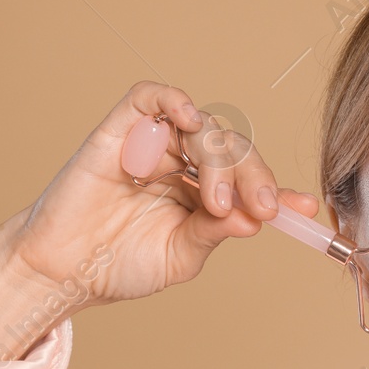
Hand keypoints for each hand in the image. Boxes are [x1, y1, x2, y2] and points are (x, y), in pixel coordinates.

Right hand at [0, 82, 320, 365]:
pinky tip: (191, 120)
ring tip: (214, 201)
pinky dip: (174, 101)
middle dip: (254, 178)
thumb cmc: (117, 265)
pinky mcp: (121, 130)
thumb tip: (252, 217)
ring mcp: (153, 145)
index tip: (305, 209)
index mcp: (201, 195)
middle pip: (233, 151)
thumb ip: (213, 232)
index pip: (249, 182)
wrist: (63, 271)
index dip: (278, 191)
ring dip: (220, 160)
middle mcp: (182, 165)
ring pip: (203, 128)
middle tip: (260, 208)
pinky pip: (151, 98)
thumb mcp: (179, 257)